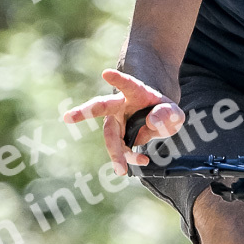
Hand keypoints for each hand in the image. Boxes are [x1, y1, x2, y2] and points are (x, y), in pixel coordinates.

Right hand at [64, 69, 184, 175]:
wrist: (157, 119)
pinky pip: (119, 148)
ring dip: (114, 152)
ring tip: (121, 170)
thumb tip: (150, 121)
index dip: (118, 78)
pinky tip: (141, 161)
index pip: (127, 84)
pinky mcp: (116, 135)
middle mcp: (121, 104)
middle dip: (85, 111)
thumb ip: (167, 115)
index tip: (106, 73)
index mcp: (137, 93)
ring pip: (110, 135)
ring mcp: (116, 120)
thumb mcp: (174, 113)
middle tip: (69, 117)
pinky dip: (127, 158)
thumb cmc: (164, 112)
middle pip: (102, 106)